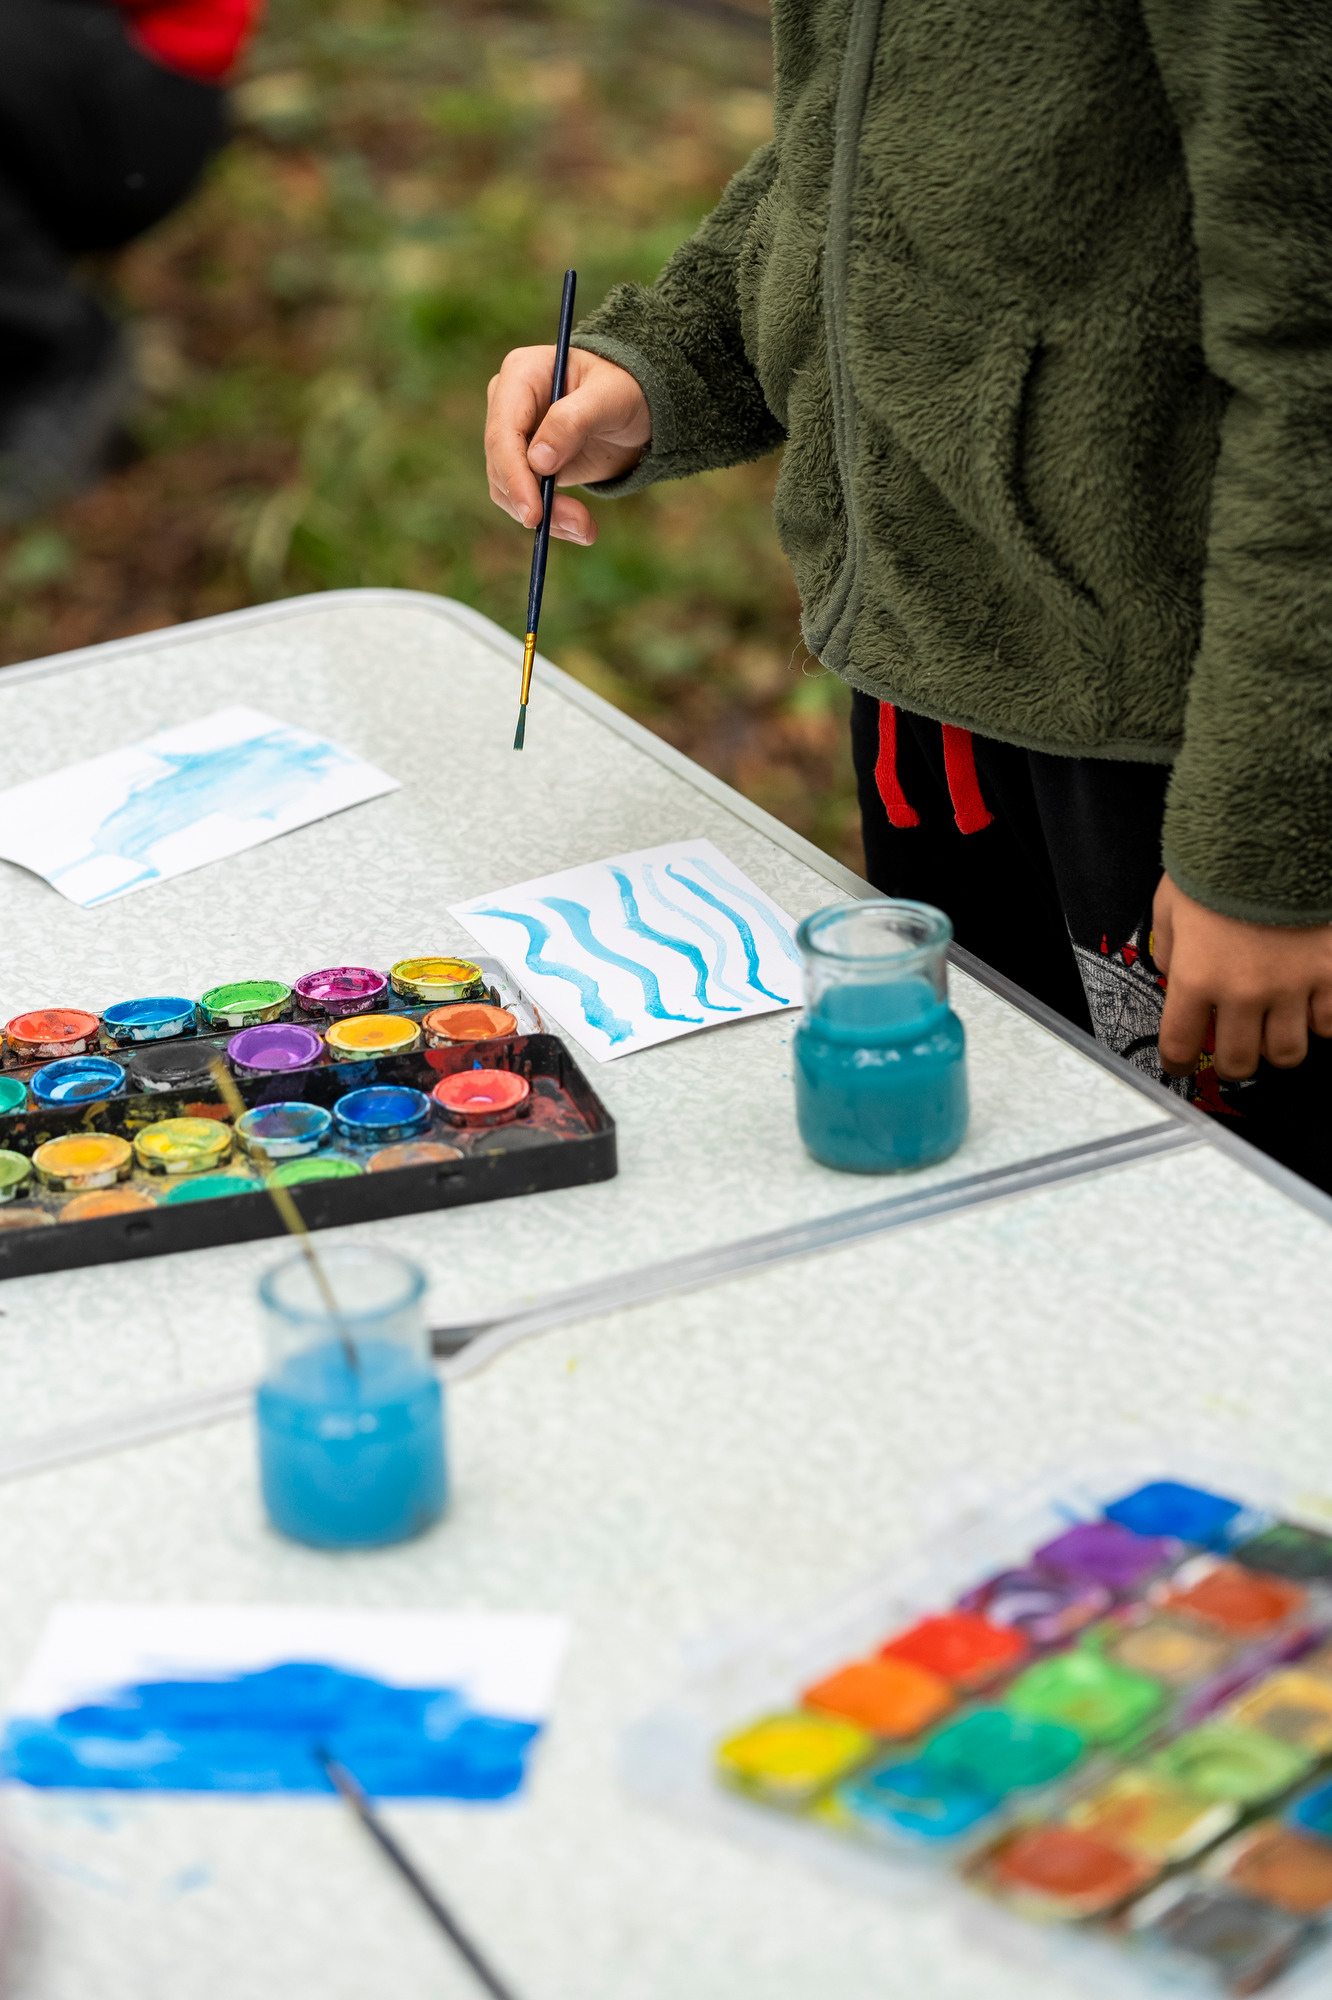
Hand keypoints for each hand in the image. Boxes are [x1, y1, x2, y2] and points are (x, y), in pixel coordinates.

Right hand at [485, 346, 650, 545]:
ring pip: (509, 489)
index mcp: (520, 374)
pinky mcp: (526, 465)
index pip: (503, 432)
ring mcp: (514, 437)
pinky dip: (551, 519)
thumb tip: (537, 462)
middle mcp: (508, 405)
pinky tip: (580, 528)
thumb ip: (573, 421)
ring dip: (546, 517)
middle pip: (501, 465)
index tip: (534, 514)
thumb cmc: (624, 388)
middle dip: (535, 502)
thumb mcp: (609, 398)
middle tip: (578, 527)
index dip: (514, 475)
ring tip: (586, 530)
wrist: (637, 406)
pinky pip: (526, 499)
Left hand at [1154, 872, 1331, 1077]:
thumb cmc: (1218, 862)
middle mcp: (1243, 992)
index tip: (1180, 1066)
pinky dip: (1321, 1022)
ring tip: (1272, 1034)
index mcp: (1196, 977)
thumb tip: (1174, 976)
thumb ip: (1170, 949)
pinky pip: (1330, 1023)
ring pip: (1287, 1052)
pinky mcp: (1331, 973)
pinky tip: (1311, 1008)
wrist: (1275, 831)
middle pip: (1239, 1061)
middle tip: (1233, 1054)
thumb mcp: (1171, 904)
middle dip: (1232, 1064)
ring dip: (1276, 1049)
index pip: (1181, 1044)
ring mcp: (1292, 986)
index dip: (1177, 1063)